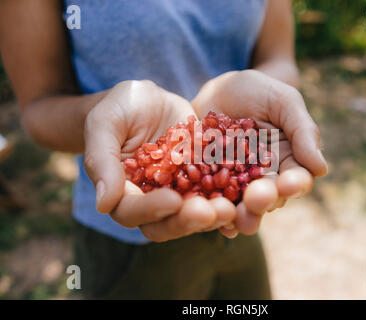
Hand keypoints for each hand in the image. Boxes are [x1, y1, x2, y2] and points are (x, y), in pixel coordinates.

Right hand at [84, 80, 235, 241]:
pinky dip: (231, 196)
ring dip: (214, 215)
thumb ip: (102, 160)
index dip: (152, 209)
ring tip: (232, 207)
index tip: (173, 200)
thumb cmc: (119, 108)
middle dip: (188, 220)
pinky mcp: (203, 181)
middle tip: (212, 211)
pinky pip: (217, 194)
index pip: (132, 211)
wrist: (149, 101)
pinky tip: (247, 192)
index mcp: (123, 192)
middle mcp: (152, 201)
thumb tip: (103, 204)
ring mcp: (180, 193)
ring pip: (195, 214)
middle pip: (167, 223)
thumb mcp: (106, 123)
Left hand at [192, 70, 327, 236]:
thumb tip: (322, 169)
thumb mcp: (284, 102)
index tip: (289, 183)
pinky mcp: (212, 184)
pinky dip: (218, 214)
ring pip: (244, 206)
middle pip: (270, 198)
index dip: (295, 184)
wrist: (218, 90)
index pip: (297, 179)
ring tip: (237, 218)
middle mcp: (266, 178)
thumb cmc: (257, 92)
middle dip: (265, 201)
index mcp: (289, 161)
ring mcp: (239, 184)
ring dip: (243, 215)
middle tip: (256, 199)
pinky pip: (217, 202)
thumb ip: (303, 131)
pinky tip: (217, 222)